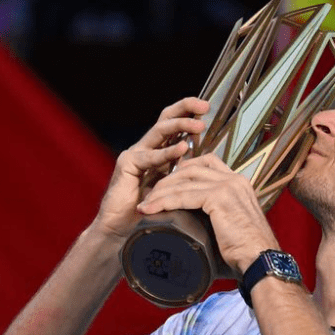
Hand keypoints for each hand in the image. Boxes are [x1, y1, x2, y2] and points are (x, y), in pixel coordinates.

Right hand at [92, 97, 209, 239]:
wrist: (122, 229)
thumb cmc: (150, 213)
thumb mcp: (175, 191)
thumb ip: (187, 178)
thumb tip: (211, 172)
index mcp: (159, 152)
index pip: (175, 126)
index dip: (190, 115)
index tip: (209, 111)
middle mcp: (146, 149)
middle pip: (166, 119)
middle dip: (186, 109)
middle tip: (205, 106)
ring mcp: (136, 154)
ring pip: (159, 131)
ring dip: (180, 126)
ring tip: (199, 125)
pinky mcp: (127, 165)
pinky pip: (150, 156)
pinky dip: (167, 153)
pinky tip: (182, 148)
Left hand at [136, 154, 279, 274]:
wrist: (261, 262)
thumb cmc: (246, 254)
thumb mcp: (231, 228)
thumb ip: (216, 219)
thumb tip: (194, 230)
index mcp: (239, 184)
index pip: (207, 163)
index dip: (184, 169)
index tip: (167, 185)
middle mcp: (235, 180)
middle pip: (192, 168)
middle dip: (167, 180)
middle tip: (150, 196)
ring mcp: (228, 186)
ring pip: (184, 180)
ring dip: (161, 191)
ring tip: (146, 205)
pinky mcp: (219, 197)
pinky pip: (184, 194)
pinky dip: (164, 201)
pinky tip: (151, 209)